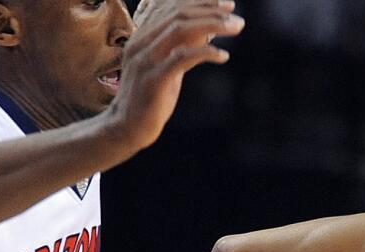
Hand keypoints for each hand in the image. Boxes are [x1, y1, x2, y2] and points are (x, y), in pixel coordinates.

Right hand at [103, 0, 244, 152]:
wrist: (128, 126)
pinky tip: (223, 56)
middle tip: (234, 14)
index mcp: (142, 35)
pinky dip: (205, 52)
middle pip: (177, 13)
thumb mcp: (166, 64)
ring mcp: (145, 60)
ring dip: (212, 25)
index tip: (226, 3)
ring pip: (180, 29)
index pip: (169, 6)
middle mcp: (140, 42)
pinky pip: (182, 57)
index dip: (200, 1)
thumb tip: (206, 29)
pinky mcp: (154, 79)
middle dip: (209, 9)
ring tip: (236, 28)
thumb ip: (180, 45)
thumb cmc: (151, 95)